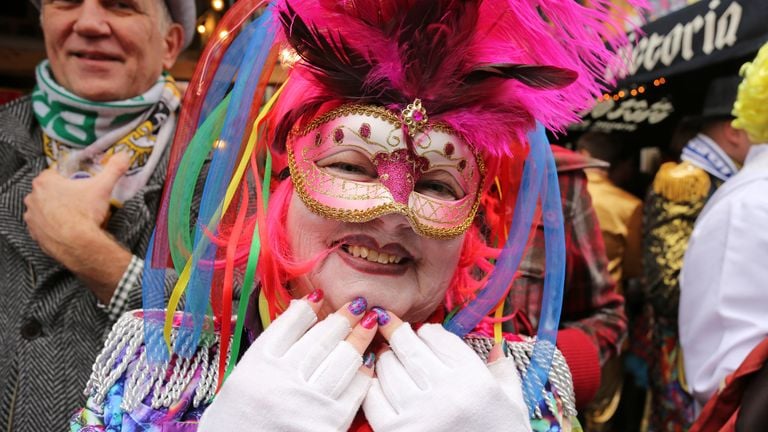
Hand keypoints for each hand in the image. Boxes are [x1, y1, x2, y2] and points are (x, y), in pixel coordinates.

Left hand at [24, 153, 132, 300]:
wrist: (79, 244)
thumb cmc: (85, 215)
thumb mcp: (103, 186)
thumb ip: (114, 168)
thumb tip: (122, 157)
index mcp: (45, 182)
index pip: (54, 173)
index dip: (69, 178)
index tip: (78, 184)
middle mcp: (33, 198)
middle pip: (49, 190)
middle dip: (62, 194)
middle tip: (80, 200)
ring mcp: (32, 217)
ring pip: (44, 208)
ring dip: (56, 210)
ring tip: (75, 215)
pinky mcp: (34, 234)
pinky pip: (43, 226)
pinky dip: (53, 226)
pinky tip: (68, 228)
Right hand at [199, 292, 378, 431]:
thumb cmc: (238, 422)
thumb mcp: (242, 380)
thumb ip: (268, 350)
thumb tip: (302, 312)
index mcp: (256, 365)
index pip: (289, 325)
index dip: (308, 308)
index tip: (320, 296)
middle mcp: (282, 379)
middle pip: (321, 338)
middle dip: (342, 318)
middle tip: (357, 303)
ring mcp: (307, 401)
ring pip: (342, 358)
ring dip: (359, 338)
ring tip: (369, 322)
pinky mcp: (329, 424)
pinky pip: (353, 389)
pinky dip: (363, 372)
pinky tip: (368, 360)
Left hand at [363, 311, 530, 430]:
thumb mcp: (512, 403)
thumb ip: (503, 372)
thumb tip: (497, 347)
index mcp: (475, 381)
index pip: (438, 336)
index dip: (428, 332)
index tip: (425, 334)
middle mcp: (446, 393)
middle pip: (408, 345)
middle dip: (399, 335)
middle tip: (395, 332)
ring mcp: (417, 413)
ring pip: (387, 366)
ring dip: (387, 359)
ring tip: (392, 361)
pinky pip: (372, 397)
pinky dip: (374, 388)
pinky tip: (383, 388)